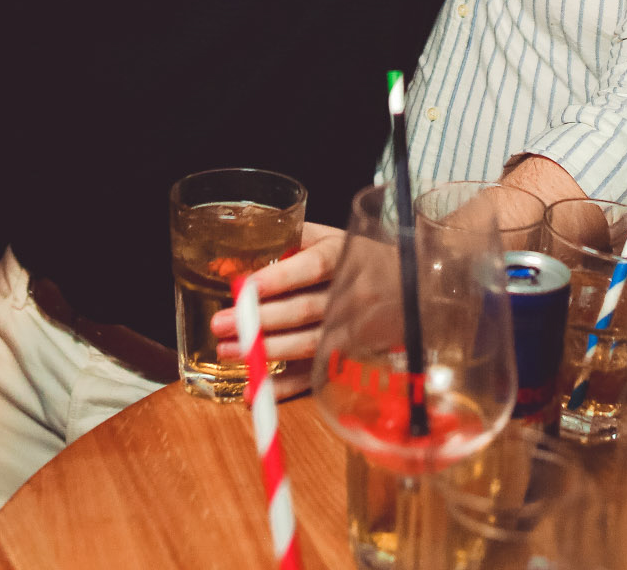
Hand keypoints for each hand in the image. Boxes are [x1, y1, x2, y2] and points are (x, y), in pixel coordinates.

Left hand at [210, 220, 343, 399]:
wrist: (405, 285)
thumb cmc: (353, 258)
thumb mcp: (327, 237)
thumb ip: (285, 240)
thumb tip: (227, 258)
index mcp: (345, 255)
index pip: (313, 267)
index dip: (280, 278)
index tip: (244, 287)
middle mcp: (353, 293)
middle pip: (306, 310)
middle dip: (260, 320)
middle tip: (221, 325)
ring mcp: (354, 329)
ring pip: (309, 344)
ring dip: (267, 351)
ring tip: (229, 351)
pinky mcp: (350, 357)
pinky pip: (316, 375)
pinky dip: (285, 386)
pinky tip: (255, 389)